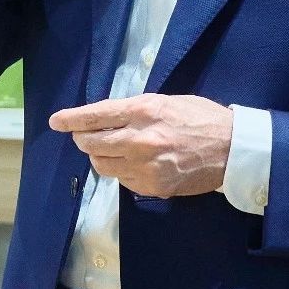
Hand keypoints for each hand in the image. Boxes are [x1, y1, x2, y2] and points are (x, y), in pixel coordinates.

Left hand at [49, 94, 233, 197]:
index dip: (71, 118)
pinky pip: (121, 180)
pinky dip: (121, 171)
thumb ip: (134, 110)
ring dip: (100, 156)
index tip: (56, 121)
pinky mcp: (152, 186)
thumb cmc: (200, 119)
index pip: (95, 116)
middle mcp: (140, 139)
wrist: (232, 150)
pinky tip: (135, 163)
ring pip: (101, 164)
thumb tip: (104, 118)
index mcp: (143, 111)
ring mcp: (145, 166)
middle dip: (82, 139)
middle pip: (91, 143)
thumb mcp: (166, 102)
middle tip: (84, 136)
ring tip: (114, 149)